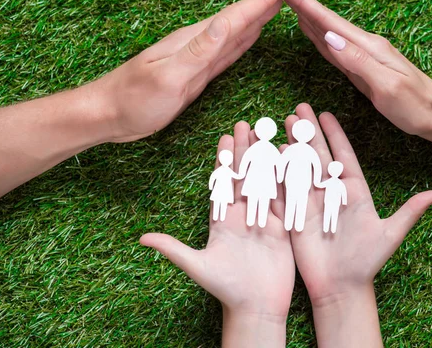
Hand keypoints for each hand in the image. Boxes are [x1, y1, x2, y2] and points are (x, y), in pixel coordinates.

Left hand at [97, 0, 282, 142]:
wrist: (109, 115)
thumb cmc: (134, 98)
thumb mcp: (168, 76)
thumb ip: (199, 51)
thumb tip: (226, 22)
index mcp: (195, 40)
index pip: (235, 15)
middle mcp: (200, 44)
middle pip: (239, 18)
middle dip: (265, 0)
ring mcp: (199, 58)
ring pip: (237, 32)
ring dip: (258, 16)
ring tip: (277, 1)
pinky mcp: (198, 74)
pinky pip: (229, 52)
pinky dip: (244, 40)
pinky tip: (252, 33)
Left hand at [140, 122, 294, 345]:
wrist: (255, 307)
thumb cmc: (225, 288)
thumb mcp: (197, 266)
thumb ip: (173, 249)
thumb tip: (142, 238)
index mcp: (223, 220)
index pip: (223, 183)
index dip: (223, 160)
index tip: (224, 137)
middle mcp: (244, 216)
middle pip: (245, 176)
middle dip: (245, 150)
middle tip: (246, 125)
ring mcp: (265, 220)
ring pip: (265, 182)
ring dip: (267, 159)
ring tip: (268, 135)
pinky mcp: (283, 228)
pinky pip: (284, 200)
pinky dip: (286, 180)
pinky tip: (289, 161)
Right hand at [280, 0, 431, 138]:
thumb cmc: (416, 105)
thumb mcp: (387, 85)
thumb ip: (358, 61)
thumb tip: (329, 37)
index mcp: (369, 47)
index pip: (330, 21)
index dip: (306, 2)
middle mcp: (365, 47)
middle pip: (327, 21)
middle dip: (303, 1)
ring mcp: (364, 57)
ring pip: (328, 32)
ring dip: (309, 16)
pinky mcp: (362, 70)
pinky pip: (334, 50)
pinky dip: (319, 37)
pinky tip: (312, 31)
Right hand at [283, 103, 431, 346]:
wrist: (342, 288)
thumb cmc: (367, 262)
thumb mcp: (390, 234)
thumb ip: (409, 212)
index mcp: (354, 191)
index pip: (342, 156)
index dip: (334, 134)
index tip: (325, 114)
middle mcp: (331, 193)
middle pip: (319, 155)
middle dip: (309, 132)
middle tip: (298, 109)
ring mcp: (311, 203)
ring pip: (300, 167)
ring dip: (292, 146)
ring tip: (284, 124)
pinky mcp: (295, 216)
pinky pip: (286, 190)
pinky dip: (278, 172)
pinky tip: (272, 154)